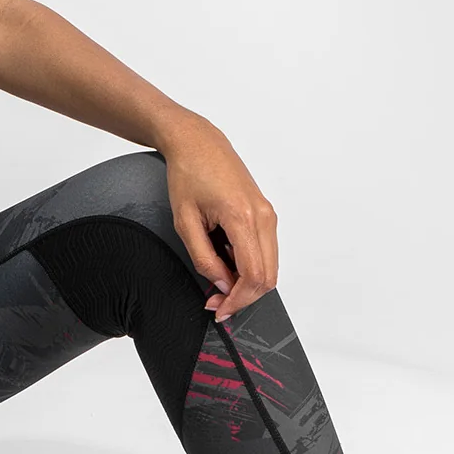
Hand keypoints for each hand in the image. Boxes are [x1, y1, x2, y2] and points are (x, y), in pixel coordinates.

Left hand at [159, 121, 279, 323]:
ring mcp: (268, 214)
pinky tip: (225, 265)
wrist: (198, 143)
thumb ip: (204, 258)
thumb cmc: (188, 175)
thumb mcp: (184, 222)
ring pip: (269, 266)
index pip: (253, 276)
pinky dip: (249, 266)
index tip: (219, 310)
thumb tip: (222, 285)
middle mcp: (264, 216)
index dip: (238, 300)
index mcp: (243, 217)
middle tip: (216, 303)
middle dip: (243, 297)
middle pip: (268, 277)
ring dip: (246, 283)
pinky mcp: (266, 213)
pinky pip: (265, 251)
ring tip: (217, 284)